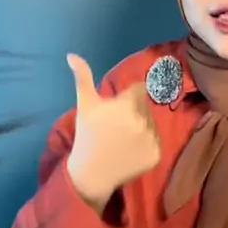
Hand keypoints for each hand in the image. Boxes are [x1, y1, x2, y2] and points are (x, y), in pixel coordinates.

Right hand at [66, 54, 160, 208]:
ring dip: (142, 127)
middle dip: (134, 111)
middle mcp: (143, 120)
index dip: (126, 98)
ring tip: (123, 139)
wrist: (91, 172)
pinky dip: (146, 145)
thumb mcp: (85, 105)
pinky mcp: (157, 154)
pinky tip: (130, 150)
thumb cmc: (87, 135)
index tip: (115, 110)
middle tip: (117, 126)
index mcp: (128, 105)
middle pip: (145, 107)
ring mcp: (152, 138)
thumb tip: (71, 54)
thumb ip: (82, 77)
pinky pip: (156, 141)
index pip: (138, 90)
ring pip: (152, 123)